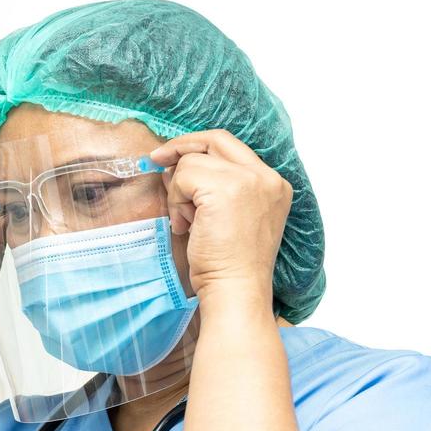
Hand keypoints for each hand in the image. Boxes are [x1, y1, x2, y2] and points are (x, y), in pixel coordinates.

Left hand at [147, 130, 290, 306]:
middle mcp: (266, 177)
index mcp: (272, 184)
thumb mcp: (228, 217)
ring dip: (179, 191)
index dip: (198, 146)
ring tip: (188, 222)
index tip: (172, 156)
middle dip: (181, 147)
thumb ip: (212, 188)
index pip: (232, 146)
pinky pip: (184, 176)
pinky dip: (176, 200)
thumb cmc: (228, 264)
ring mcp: (250, 180)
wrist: (236, 289)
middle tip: (158, 160)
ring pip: (194, 161)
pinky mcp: (227, 189)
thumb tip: (176, 166)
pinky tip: (186, 226)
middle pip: (215, 140)